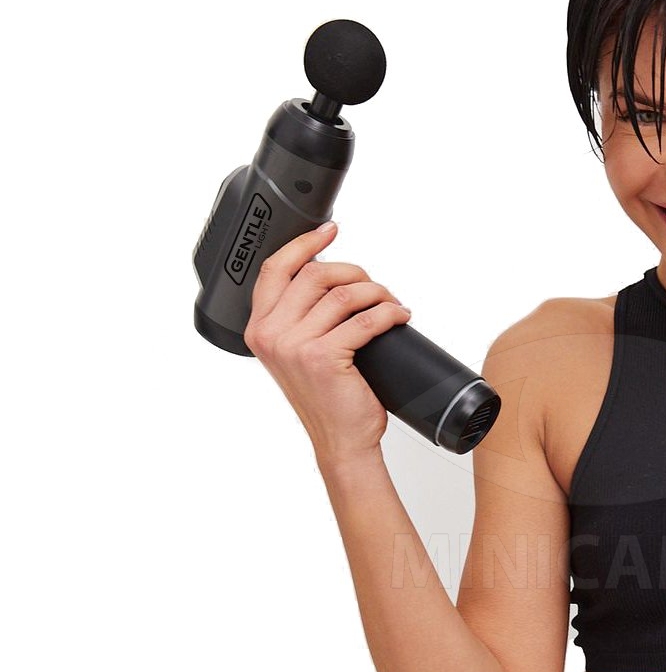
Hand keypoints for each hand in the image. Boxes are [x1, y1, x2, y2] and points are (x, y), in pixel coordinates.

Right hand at [243, 222, 412, 460]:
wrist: (341, 441)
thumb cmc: (327, 399)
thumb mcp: (299, 353)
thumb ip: (300, 318)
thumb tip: (331, 279)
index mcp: (260, 328)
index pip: (276, 269)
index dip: (304, 243)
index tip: (330, 231)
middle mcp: (270, 334)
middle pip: (315, 274)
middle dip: (354, 272)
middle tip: (375, 287)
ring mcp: (294, 345)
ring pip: (344, 293)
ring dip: (377, 292)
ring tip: (391, 303)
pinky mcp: (323, 356)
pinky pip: (366, 319)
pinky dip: (389, 312)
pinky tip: (399, 315)